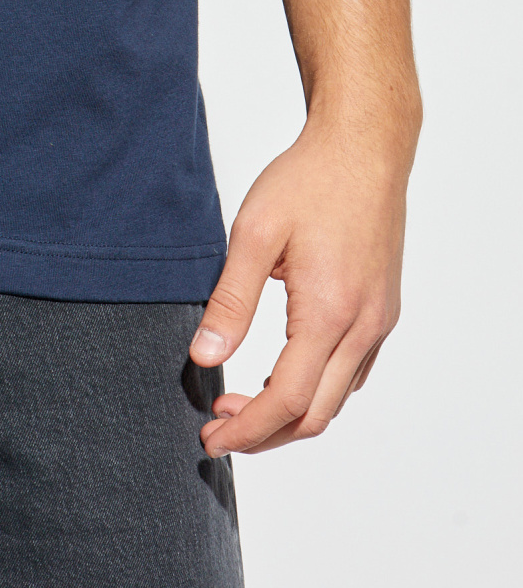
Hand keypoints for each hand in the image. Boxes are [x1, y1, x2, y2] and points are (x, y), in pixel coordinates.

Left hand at [188, 116, 412, 454]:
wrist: (364, 148)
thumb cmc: (308, 181)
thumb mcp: (254, 232)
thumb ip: (230, 300)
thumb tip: (204, 356)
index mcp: (328, 312)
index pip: (287, 401)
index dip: (247, 430)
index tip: (210, 439)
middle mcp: (362, 326)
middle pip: (316, 414)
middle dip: (265, 435)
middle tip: (218, 431)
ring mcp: (379, 321)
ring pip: (339, 398)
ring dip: (292, 415)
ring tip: (241, 405)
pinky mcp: (383, 310)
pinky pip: (353, 371)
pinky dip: (318, 389)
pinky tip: (285, 374)